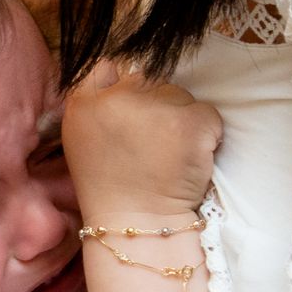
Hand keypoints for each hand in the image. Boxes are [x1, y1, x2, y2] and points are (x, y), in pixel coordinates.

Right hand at [61, 62, 220, 221]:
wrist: (137, 225)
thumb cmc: (111, 187)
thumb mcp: (83, 138)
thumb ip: (98, 104)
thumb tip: (123, 73)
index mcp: (83, 103)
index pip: (108, 66)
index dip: (125, 85)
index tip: (131, 113)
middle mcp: (114, 98)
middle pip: (149, 80)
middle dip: (156, 107)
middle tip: (151, 146)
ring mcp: (153, 108)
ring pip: (179, 96)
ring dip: (181, 121)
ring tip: (168, 156)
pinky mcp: (189, 123)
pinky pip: (208, 115)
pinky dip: (207, 137)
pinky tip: (188, 161)